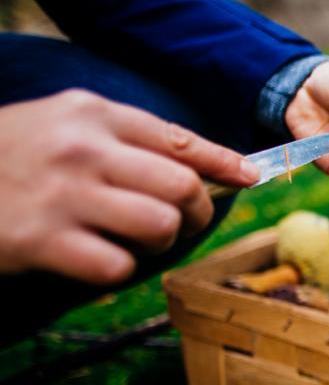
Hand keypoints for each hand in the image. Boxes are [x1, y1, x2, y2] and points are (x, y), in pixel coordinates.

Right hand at [0, 90, 258, 283]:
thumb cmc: (11, 154)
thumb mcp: (62, 123)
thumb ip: (125, 138)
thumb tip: (202, 165)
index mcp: (93, 113)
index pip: (179, 140)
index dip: (224, 164)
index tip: (250, 179)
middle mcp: (83, 149)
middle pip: (182, 187)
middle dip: (197, 212)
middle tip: (184, 222)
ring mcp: (64, 195)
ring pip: (160, 225)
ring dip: (158, 242)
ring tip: (133, 239)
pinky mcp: (44, 241)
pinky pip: (119, 267)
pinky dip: (118, 271)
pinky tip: (96, 260)